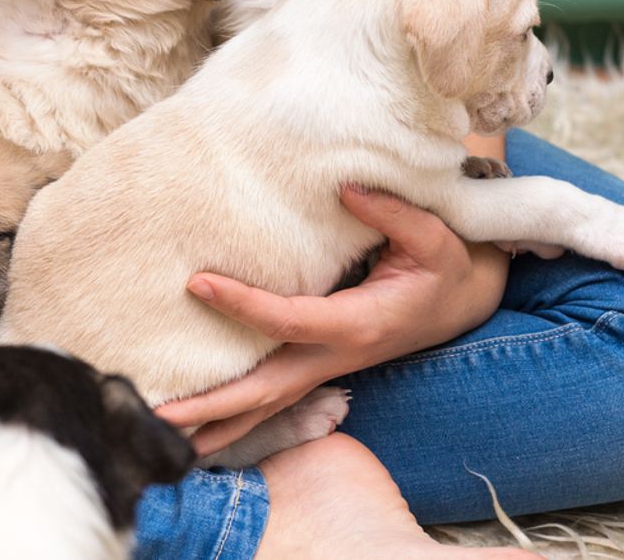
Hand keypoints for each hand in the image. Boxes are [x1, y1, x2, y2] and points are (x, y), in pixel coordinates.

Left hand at [156, 186, 508, 454]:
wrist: (462, 303)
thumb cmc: (444, 266)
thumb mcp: (434, 236)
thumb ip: (391, 213)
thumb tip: (345, 190)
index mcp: (358, 324)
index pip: (288, 320)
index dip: (242, 305)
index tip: (198, 283)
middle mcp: (336, 356)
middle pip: (266, 390)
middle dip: (215, 404)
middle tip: (162, 414)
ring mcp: (326, 368)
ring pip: (267, 406)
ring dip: (218, 424)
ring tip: (165, 434)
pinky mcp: (318, 367)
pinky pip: (272, 400)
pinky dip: (236, 419)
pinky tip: (200, 431)